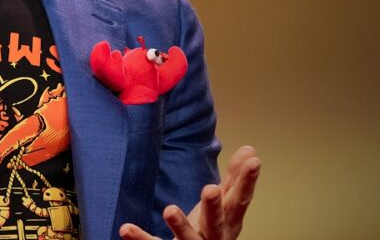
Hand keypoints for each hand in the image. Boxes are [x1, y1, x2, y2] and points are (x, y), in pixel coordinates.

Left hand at [119, 145, 260, 239]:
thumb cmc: (213, 231)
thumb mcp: (226, 206)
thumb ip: (236, 179)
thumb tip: (250, 149)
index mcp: (229, 222)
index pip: (240, 200)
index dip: (248, 182)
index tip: (253, 162)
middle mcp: (213, 237)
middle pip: (216, 223)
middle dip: (213, 208)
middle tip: (210, 189)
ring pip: (187, 239)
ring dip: (179, 225)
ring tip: (169, 209)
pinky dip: (141, 239)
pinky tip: (125, 229)